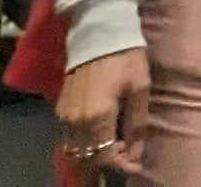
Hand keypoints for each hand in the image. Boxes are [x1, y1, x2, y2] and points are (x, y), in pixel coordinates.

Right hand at [60, 50, 149, 172]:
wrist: (98, 33)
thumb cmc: (125, 57)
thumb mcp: (140, 88)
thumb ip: (137, 124)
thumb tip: (136, 155)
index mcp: (96, 117)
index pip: (104, 157)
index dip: (120, 167)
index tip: (136, 166)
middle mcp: (75, 121)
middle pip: (87, 158)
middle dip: (108, 164)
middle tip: (128, 155)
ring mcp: (64, 116)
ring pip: (76, 150)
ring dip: (95, 155)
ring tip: (118, 146)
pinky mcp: (60, 109)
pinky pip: (70, 138)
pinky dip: (85, 144)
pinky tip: (103, 135)